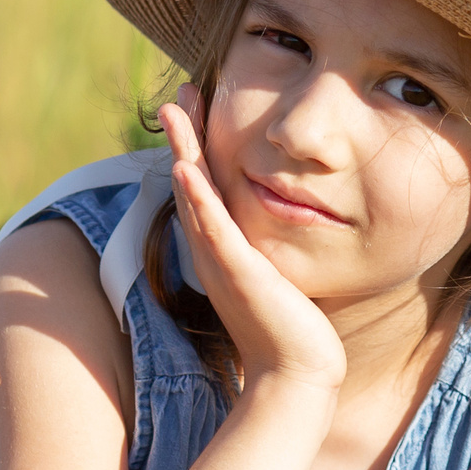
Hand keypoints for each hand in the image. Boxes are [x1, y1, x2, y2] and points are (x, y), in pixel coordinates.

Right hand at [160, 89, 347, 392]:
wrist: (295, 373)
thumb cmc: (289, 329)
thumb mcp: (275, 276)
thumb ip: (268, 250)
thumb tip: (283, 224)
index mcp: (221, 248)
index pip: (203, 187)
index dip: (196, 146)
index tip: (195, 107)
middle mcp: (212, 249)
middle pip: (191, 181)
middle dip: (184, 136)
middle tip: (177, 96)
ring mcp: (220, 260)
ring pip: (194, 195)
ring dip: (182, 151)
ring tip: (174, 113)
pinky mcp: (237, 272)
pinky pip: (212, 227)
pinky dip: (196, 197)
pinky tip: (185, 167)